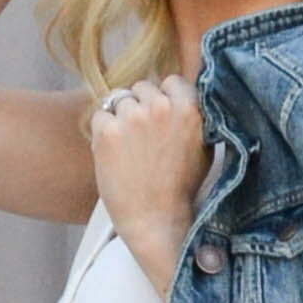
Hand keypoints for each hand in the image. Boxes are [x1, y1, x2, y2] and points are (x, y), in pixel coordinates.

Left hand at [88, 74, 209, 298]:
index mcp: (189, 108)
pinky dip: (103, 131)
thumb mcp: (203, 147)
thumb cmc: (180, 188)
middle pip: (142, 87)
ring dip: (120, 118)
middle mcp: (160, 106)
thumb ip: (193, 115)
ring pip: (119, 99)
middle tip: (143, 137)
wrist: (156, 221)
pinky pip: (99, 115)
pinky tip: (115, 154)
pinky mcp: (107, 130)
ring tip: (129, 149)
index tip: (161, 119)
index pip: (171, 81)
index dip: (164, 98)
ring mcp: (132, 117)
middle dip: (141, 106)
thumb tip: (179, 93)